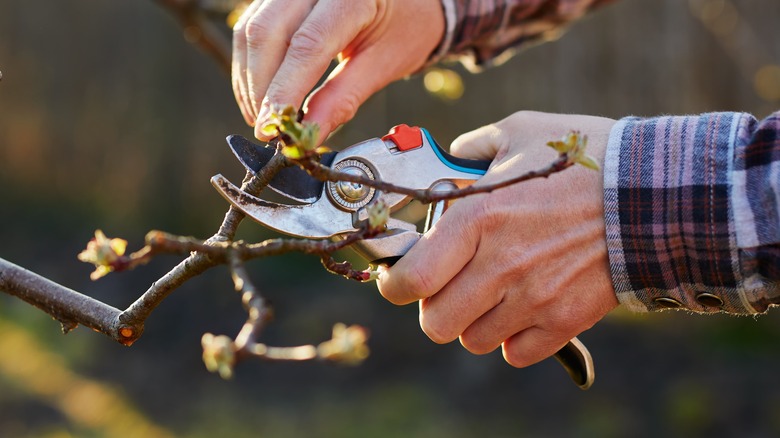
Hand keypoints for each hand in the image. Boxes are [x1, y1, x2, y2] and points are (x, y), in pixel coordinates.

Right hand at [232, 0, 443, 140]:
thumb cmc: (406, 26)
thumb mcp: (383, 64)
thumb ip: (343, 99)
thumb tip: (308, 135)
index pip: (307, 45)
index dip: (284, 91)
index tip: (273, 129)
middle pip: (267, 32)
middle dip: (261, 88)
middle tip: (267, 130)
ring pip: (252, 29)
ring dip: (250, 79)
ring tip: (264, 117)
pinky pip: (252, 25)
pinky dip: (251, 64)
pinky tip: (261, 94)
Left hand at [376, 111, 619, 367]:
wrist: (656, 192)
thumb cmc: (585, 158)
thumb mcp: (522, 132)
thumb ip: (474, 147)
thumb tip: (452, 157)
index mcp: (477, 218)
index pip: (410, 281)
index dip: (395, 286)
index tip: (400, 279)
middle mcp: (499, 265)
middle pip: (436, 323)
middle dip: (434, 307)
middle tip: (448, 286)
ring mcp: (533, 298)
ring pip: (473, 340)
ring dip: (473, 322)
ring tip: (490, 295)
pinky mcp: (564, 320)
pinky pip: (516, 353)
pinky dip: (512, 338)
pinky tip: (522, 309)